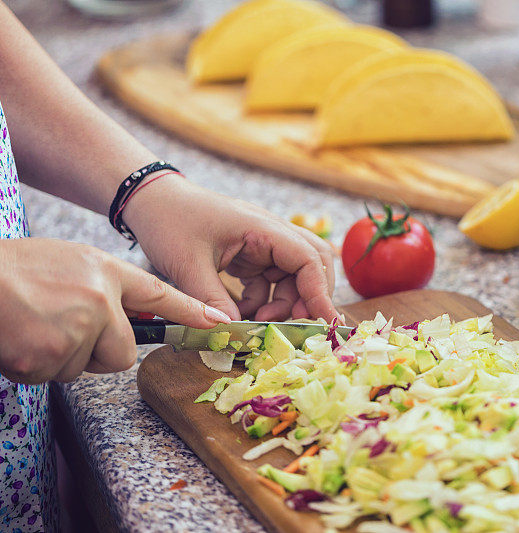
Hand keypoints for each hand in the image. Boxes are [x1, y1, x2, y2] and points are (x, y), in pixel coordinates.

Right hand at [0, 238, 229, 383]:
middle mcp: (98, 299)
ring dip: (59, 358)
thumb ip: (102, 287)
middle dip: (98, 353)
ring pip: (84, 368)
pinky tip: (17, 339)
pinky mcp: (48, 357)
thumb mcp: (68, 263)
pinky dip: (35, 366)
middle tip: (61, 329)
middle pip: (123, 353)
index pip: (160, 294)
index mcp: (103, 272)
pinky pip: (53, 377)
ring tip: (32, 326)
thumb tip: (128, 318)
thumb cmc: (14, 270)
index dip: (191, 312)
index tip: (219, 323)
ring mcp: (76, 329)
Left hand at [123, 176, 337, 322]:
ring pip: (292, 277)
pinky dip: (263, 301)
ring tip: (259, 322)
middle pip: (312, 264)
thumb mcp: (188, 266)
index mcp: (262, 228)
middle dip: (310, 297)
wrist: (148, 200)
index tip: (325, 321)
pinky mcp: (250, 255)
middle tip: (299, 326)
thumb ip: (213, 302)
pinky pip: (270, 282)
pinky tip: (243, 313)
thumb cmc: (169, 221)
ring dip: (282, 303)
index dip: (319, 292)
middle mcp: (270, 233)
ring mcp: (261, 244)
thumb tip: (235, 332)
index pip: (308, 259)